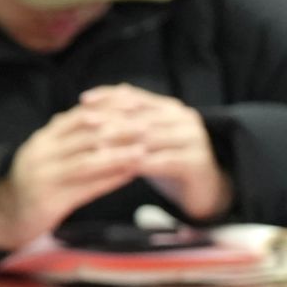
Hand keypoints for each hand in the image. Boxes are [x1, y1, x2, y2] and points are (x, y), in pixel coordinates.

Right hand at [0, 105, 149, 250]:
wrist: (6, 217)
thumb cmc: (35, 184)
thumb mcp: (47, 154)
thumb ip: (70, 136)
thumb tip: (102, 115)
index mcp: (42, 139)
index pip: (79, 115)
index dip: (109, 109)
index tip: (136, 105)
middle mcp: (41, 154)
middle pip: (85, 135)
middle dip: (119, 129)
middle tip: (148, 125)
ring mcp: (44, 177)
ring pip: (87, 160)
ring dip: (118, 154)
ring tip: (144, 150)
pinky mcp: (50, 201)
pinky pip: (86, 188)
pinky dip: (110, 180)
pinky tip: (130, 175)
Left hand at [76, 84, 233, 220]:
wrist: (203, 190)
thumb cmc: (166, 162)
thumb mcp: (144, 140)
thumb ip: (125, 123)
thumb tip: (89, 106)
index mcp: (169, 108)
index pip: (136, 96)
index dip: (110, 96)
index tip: (83, 101)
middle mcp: (183, 118)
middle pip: (142, 116)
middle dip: (112, 120)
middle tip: (86, 126)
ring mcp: (193, 138)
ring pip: (152, 137)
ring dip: (123, 143)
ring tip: (97, 150)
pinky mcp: (198, 161)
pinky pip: (165, 161)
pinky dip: (142, 164)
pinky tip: (122, 170)